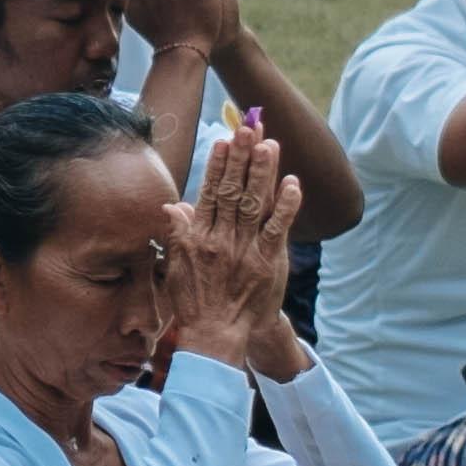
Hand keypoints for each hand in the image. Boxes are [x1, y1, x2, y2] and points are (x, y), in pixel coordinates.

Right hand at [167, 108, 301, 367]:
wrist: (215, 336)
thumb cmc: (194, 302)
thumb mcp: (176, 266)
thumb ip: (178, 233)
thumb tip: (174, 205)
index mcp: (198, 237)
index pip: (209, 192)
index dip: (218, 165)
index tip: (226, 140)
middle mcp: (220, 239)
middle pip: (232, 190)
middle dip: (241, 158)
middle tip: (250, 129)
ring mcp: (244, 250)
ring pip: (253, 203)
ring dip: (262, 172)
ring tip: (269, 145)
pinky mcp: (266, 262)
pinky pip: (276, 229)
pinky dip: (284, 206)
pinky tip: (291, 184)